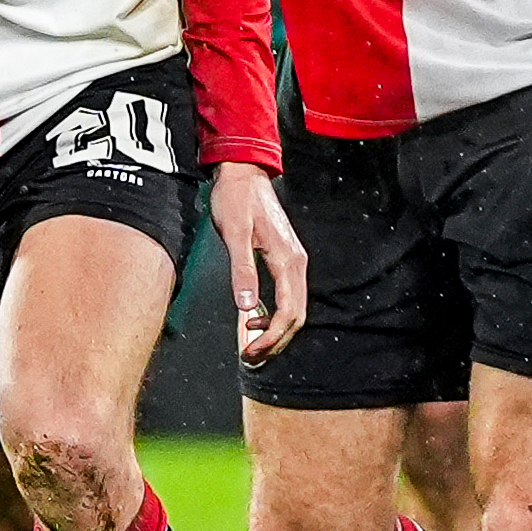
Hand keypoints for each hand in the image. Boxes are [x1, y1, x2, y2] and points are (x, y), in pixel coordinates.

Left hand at [209, 160, 307, 363]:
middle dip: (275, 342)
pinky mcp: (285, 259)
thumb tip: (246, 307)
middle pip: (296, 316)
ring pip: (294, 308)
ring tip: (251, 346)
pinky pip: (287, 297)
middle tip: (250, 357)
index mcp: (287, 260)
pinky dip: (274, 316)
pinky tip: (252, 318)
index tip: (251, 351)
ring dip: (275, 332)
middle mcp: (296, 263)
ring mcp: (293, 261)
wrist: (243, 173)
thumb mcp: (234, 235)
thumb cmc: (237, 200)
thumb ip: (242, 270)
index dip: (272, 337)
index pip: (288, 312)